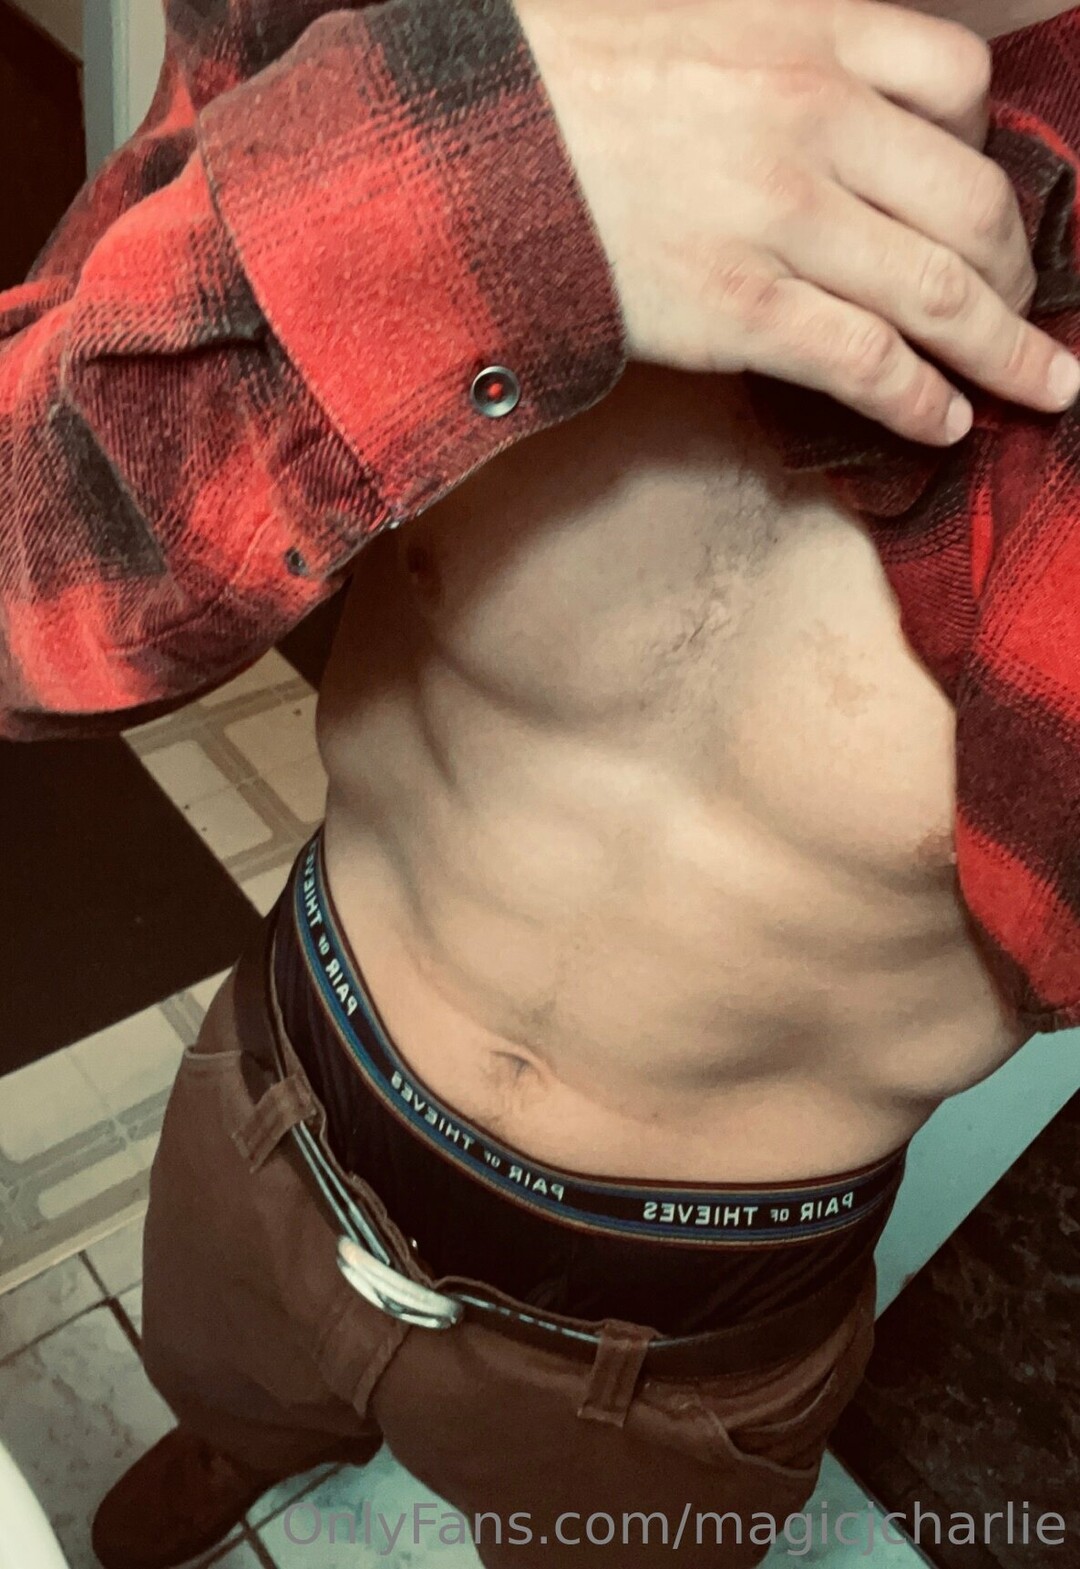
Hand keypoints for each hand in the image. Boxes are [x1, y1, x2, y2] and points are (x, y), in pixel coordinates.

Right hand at [515, 0, 1079, 443]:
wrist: (460, 155)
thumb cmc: (549, 85)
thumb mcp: (679, 18)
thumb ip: (766, 47)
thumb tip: (810, 100)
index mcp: (805, 32)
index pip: (957, 80)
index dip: (987, 149)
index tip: (984, 192)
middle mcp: (815, 119)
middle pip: (972, 198)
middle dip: (1017, 270)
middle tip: (1029, 310)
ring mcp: (783, 220)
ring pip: (942, 291)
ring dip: (1005, 350)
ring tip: (1039, 386)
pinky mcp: (743, 311)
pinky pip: (870, 361)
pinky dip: (923, 399)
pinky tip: (946, 423)